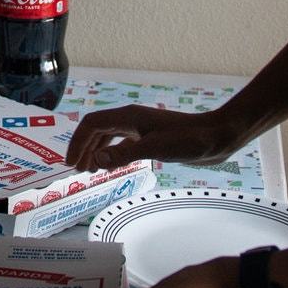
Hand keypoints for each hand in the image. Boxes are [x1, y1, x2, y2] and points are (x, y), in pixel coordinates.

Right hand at [65, 105, 245, 170]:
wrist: (216, 137)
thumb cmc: (188, 139)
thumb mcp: (155, 148)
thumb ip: (124, 154)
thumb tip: (96, 160)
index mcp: (128, 117)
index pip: (91, 125)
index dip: (77, 142)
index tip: (70, 163)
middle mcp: (131, 120)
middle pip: (97, 130)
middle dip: (84, 148)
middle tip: (77, 170)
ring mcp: (141, 128)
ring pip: (109, 136)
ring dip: (96, 150)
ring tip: (89, 170)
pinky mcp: (151, 138)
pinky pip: (122, 143)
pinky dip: (111, 153)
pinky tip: (111, 165)